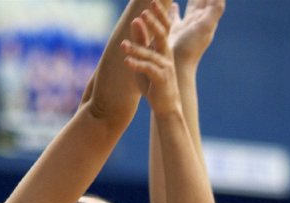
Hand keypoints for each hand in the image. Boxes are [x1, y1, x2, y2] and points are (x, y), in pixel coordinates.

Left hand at [121, 0, 179, 116]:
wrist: (165, 105)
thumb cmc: (154, 81)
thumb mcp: (145, 59)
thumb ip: (141, 41)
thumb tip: (136, 20)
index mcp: (164, 48)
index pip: (163, 27)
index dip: (159, 14)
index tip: (152, 1)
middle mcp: (166, 55)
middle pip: (161, 35)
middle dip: (153, 23)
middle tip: (145, 12)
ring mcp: (164, 67)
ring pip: (150, 54)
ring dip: (135, 49)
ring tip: (123, 45)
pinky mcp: (160, 79)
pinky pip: (147, 70)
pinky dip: (136, 65)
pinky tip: (127, 62)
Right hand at [170, 0, 224, 64]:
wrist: (177, 68)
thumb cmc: (190, 48)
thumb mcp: (205, 27)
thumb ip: (215, 10)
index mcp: (206, 18)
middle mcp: (198, 21)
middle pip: (202, 0)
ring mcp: (186, 27)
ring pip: (191, 6)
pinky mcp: (175, 33)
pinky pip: (175, 17)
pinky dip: (175, 9)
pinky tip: (174, 5)